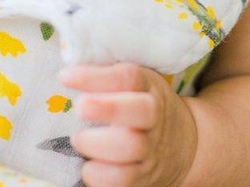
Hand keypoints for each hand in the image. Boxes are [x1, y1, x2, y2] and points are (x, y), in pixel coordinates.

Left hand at [60, 62, 197, 186]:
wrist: (185, 143)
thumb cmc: (142, 103)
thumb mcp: (135, 83)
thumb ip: (107, 76)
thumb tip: (66, 73)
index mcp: (148, 86)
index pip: (127, 76)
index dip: (96, 76)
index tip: (65, 76)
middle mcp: (154, 116)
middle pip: (140, 111)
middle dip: (106, 108)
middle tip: (78, 108)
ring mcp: (152, 148)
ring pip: (130, 148)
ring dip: (97, 145)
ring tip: (77, 139)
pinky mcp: (145, 177)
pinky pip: (123, 181)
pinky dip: (99, 175)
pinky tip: (87, 165)